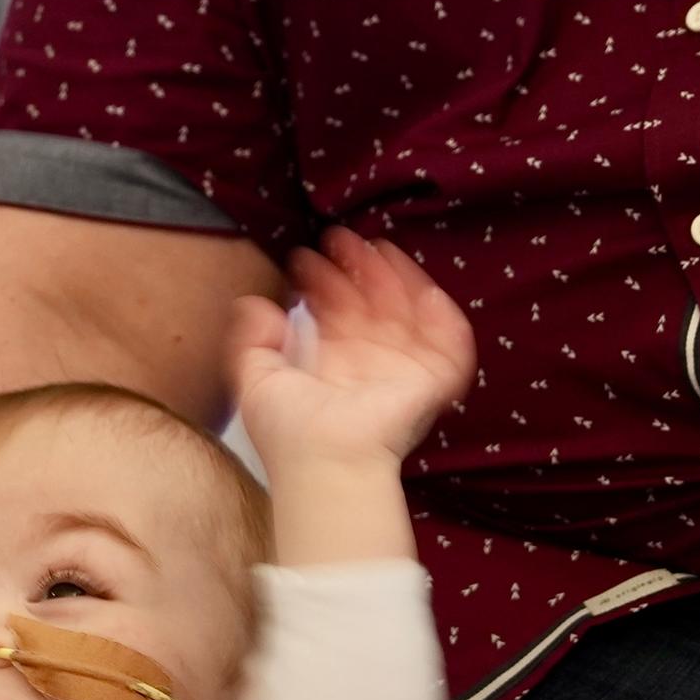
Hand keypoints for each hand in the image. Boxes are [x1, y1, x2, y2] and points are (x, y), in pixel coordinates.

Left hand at [227, 229, 475, 480]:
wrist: (327, 461)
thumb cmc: (290, 434)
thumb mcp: (257, 383)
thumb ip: (250, 343)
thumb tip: (255, 303)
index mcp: (333, 367)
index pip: (333, 316)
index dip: (321, 284)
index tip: (302, 258)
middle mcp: (369, 366)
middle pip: (369, 306)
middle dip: (356, 270)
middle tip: (337, 238)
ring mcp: (402, 373)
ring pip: (406, 313)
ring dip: (394, 278)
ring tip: (375, 246)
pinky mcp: (432, 382)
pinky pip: (448, 343)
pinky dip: (442, 316)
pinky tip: (423, 286)